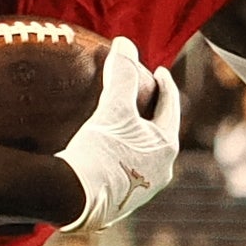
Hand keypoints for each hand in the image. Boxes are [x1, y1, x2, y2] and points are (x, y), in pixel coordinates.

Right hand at [54, 38, 182, 229]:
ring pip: (144, 155)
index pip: (171, 107)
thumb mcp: (113, 108)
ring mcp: (141, 191)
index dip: (165, 85)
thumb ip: (121, 74)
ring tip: (125, 124)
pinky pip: (126, 171)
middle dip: (152, 113)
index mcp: (165, 147)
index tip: (160, 71)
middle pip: (160, 133)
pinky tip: (107, 154)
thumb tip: (125, 42)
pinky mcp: (120, 203)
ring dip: (137, 137)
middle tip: (144, 96)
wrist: (75, 199)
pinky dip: (121, 155)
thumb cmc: (99, 152)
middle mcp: (160, 172)